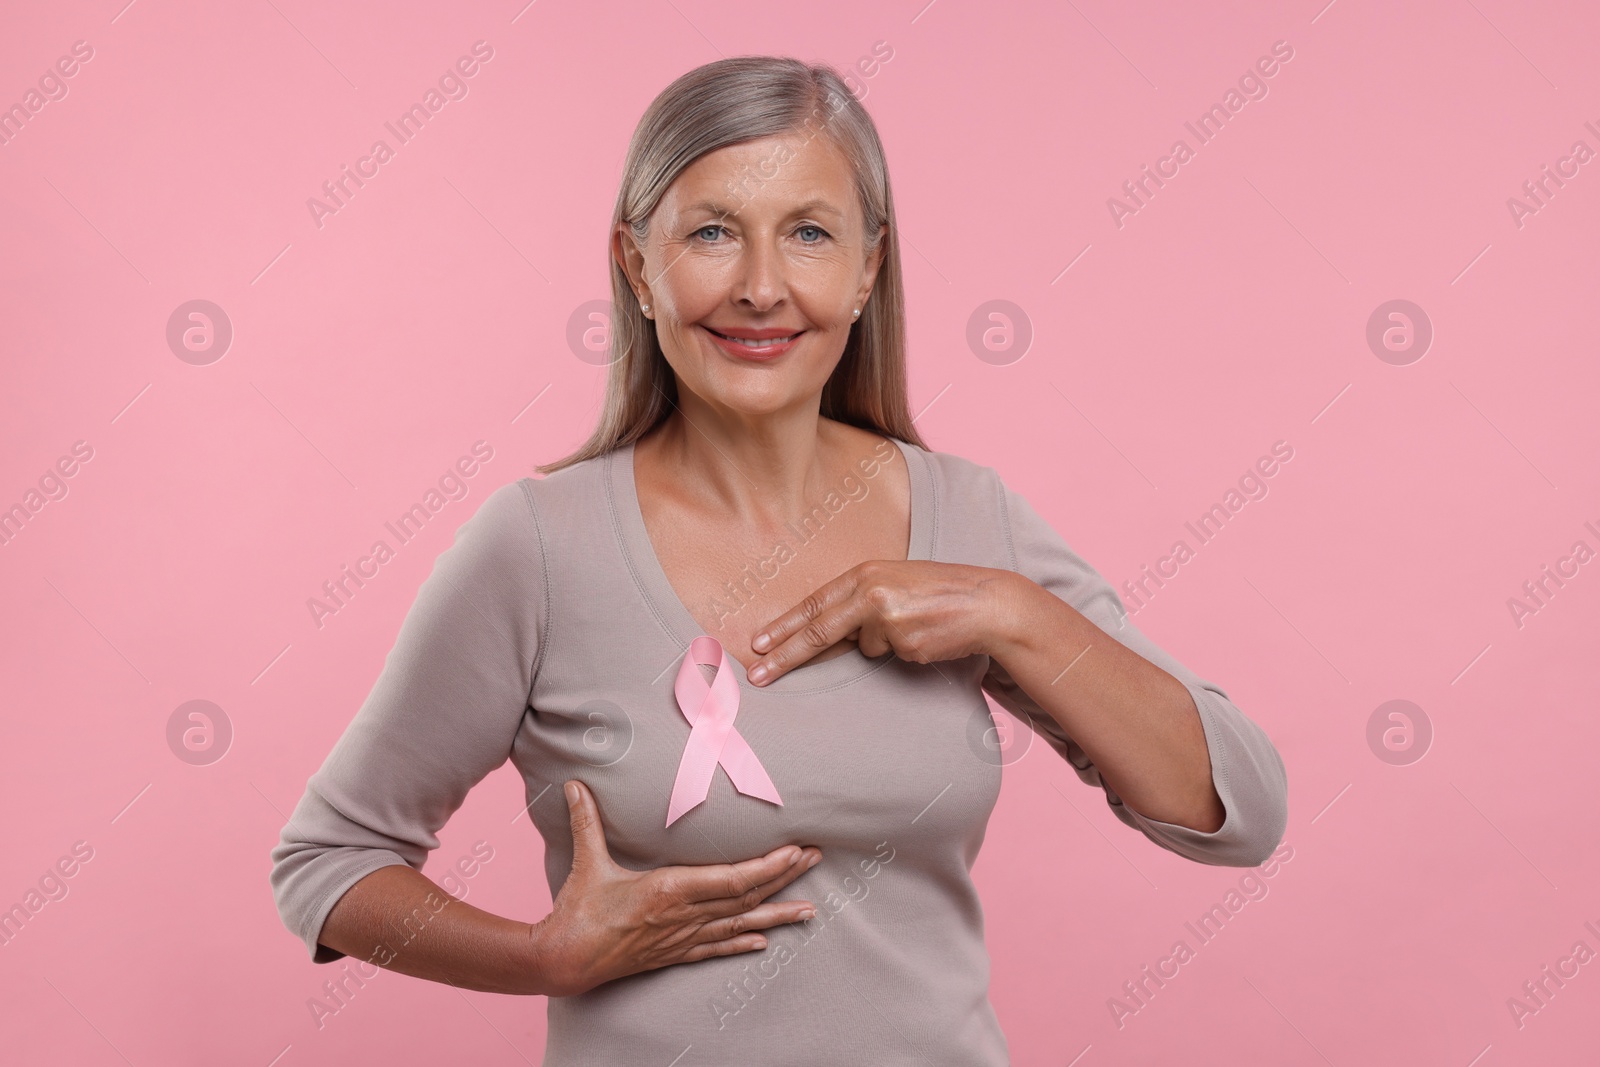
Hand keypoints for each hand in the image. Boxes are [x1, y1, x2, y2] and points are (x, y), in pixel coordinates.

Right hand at [532, 780, 822, 996]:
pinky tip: (764, 941)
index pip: (733, 879)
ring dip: (776, 915)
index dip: (768, 867)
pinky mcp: (673, 953)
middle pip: (746, 897)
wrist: (564, 961)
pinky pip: (716, 948)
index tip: (794, 852)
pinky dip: (742, 943)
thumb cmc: (578, 911)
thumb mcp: (587, 861)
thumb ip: (587, 821)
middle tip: (815, 858)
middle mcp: (684, 916)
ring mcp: (682, 938)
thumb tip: (575, 785)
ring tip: (808, 910)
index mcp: (669, 890)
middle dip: (784, 877)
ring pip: (739, 924)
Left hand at [746, 560, 1016, 684]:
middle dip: (785, 656)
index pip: (814, 603)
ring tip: (914, 624)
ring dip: (884, 644)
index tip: (757, 643)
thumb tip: (827, 633)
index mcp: (865, 574)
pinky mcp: (905, 643)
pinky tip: (925, 636)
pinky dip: (905, 651)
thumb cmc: (938, 593)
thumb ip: (859, 601)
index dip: (784, 625)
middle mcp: (871, 593)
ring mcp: (888, 619)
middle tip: (757, 675)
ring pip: (864, 648)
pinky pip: (891, 658)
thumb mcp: (894, 583)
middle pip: (818, 632)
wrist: (985, 603)